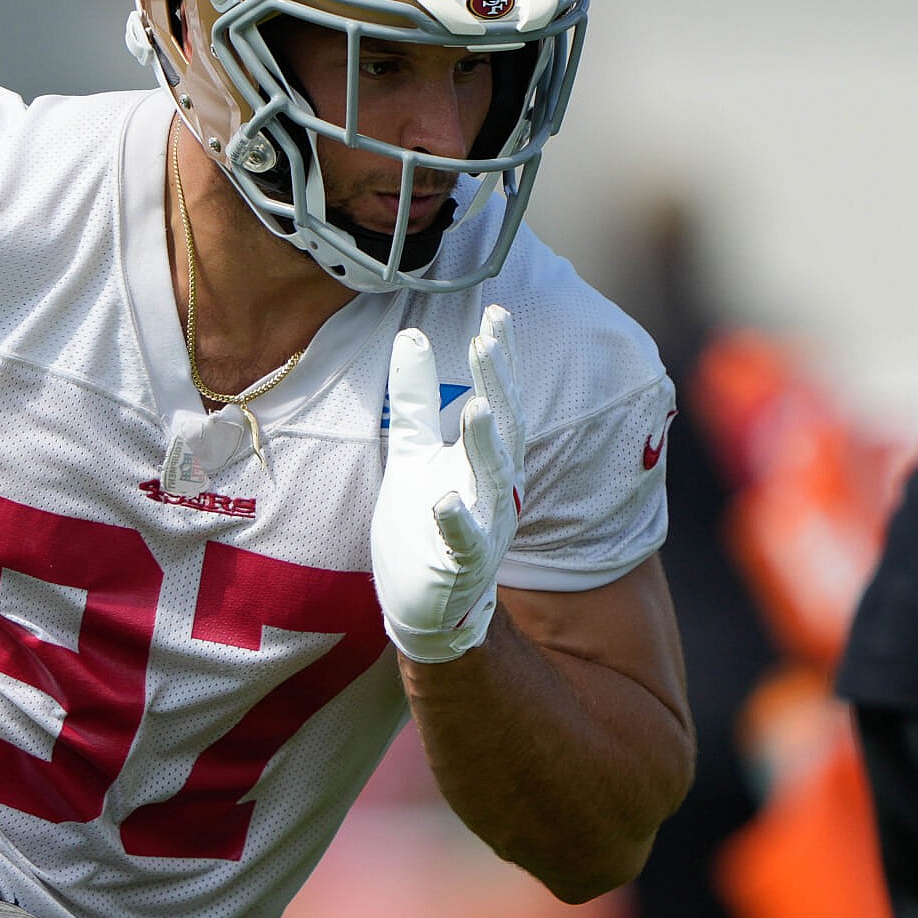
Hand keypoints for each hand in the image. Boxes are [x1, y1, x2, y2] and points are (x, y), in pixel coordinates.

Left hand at [371, 305, 525, 662]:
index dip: (502, 359)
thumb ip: (415, 399)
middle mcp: (498, 488)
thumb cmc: (423, 523)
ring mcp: (485, 526)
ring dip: (485, 444)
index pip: (500, 399)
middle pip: (505, 429)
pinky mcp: (462, 566)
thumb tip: (412, 334)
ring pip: (493, 481)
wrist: (425, 604)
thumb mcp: (413, 452)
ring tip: (475, 407)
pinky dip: (458, 521)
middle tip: (488, 341)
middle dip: (499, 386)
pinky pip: (466, 542)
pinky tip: (444, 500)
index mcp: (487, 457)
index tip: (497, 312)